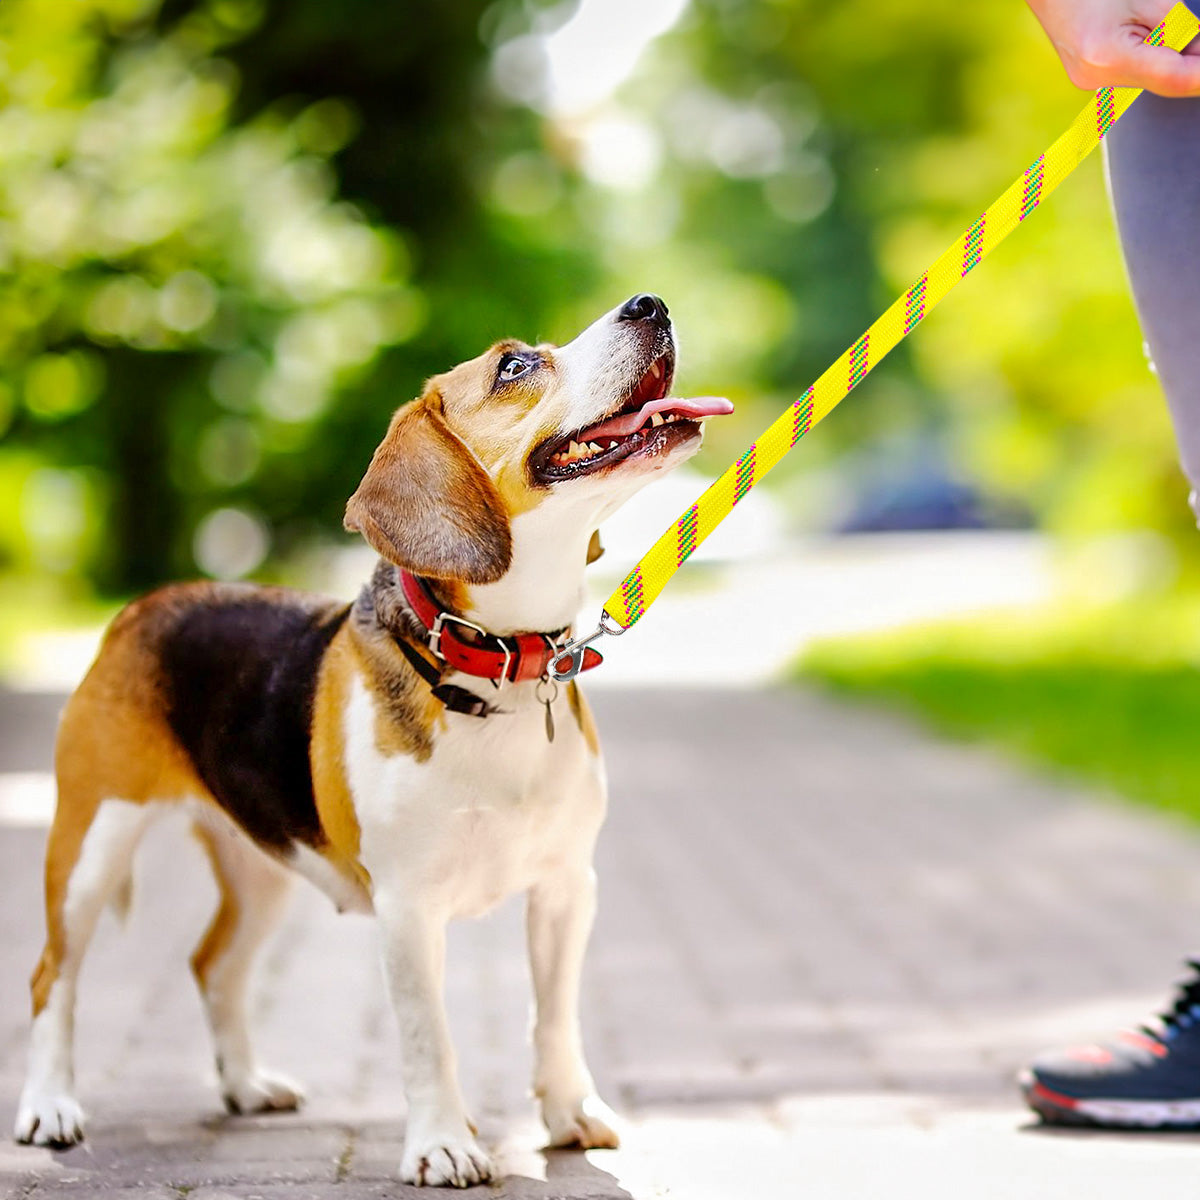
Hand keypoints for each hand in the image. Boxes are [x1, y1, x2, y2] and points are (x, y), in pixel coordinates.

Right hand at [1027, 0, 1199, 94]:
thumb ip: (1180, 28)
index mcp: (1108, 57)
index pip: (1173, 78)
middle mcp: (1095, 78)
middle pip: (1162, 80)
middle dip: (1191, 63)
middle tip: (1196, 35)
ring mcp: (1089, 81)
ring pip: (1149, 77)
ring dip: (1170, 57)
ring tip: (1154, 22)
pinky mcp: (1089, 76)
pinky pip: (1132, 72)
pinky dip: (1152, 57)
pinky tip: (1146, 34)